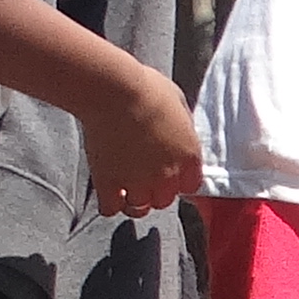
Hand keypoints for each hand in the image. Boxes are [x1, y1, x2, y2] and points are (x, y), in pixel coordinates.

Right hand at [78, 65, 203, 213]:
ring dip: (133, 198)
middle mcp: (167, 176)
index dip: (179, 180)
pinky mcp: (109, 184)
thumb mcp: (178, 102)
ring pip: (140, 208)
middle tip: (142, 174)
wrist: (113, 92)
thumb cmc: (147, 89)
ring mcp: (138, 183)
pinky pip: (111, 209)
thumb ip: (183, 126)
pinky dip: (109, 203)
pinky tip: (108, 191)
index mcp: (189, 156)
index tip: (168, 171)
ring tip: (124, 184)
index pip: (191, 186)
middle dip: (155, 189)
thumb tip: (180, 132)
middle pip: (165, 199)